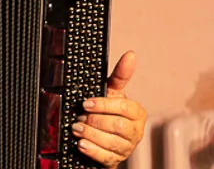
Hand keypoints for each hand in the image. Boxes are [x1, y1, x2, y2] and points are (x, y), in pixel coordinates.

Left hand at [72, 51, 146, 167]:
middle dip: (94, 120)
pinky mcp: (115, 160)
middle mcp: (134, 131)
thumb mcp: (111, 92)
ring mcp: (126, 147)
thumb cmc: (108, 111)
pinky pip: (105, 157)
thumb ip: (120, 75)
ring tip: (77, 129)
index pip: (124, 108)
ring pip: (111, 142)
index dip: (104, 105)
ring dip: (90, 134)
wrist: (103, 136)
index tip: (86, 103)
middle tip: (79, 117)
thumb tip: (130, 55)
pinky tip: (81, 144)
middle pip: (117, 125)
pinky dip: (92, 150)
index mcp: (136, 113)